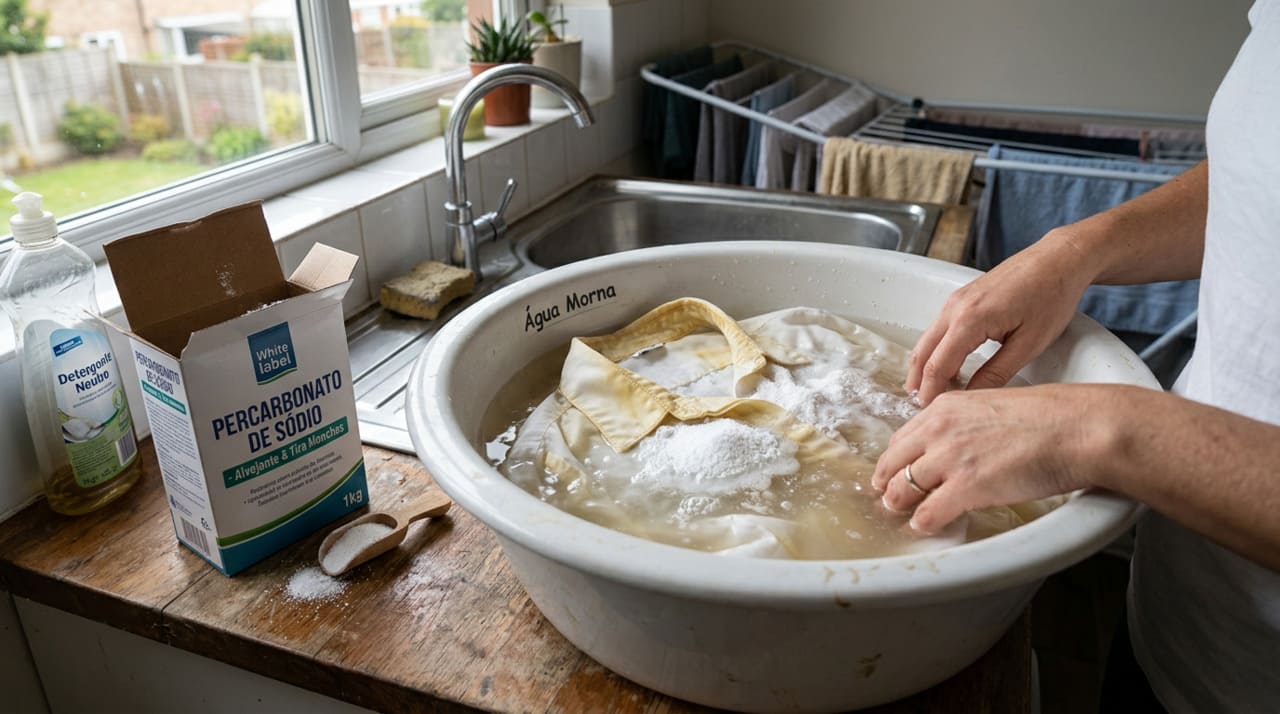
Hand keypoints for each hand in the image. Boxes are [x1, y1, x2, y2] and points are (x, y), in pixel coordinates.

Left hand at [871, 384, 1113, 533]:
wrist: (1076, 428)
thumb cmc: (1048, 418)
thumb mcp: (990, 406)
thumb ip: (965, 423)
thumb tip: (956, 447)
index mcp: (944, 407)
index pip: (901, 438)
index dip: (894, 460)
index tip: (893, 472)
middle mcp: (939, 430)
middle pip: (892, 463)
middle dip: (886, 484)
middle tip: (889, 499)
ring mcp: (950, 459)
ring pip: (902, 489)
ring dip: (900, 505)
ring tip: (905, 514)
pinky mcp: (966, 487)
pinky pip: (927, 513)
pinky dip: (924, 522)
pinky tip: (928, 525)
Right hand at [907, 231, 1096, 404]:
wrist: (1058, 260)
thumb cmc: (1051, 296)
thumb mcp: (1029, 344)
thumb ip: (997, 373)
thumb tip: (973, 397)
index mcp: (970, 319)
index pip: (938, 366)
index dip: (931, 393)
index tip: (930, 413)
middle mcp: (955, 307)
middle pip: (922, 353)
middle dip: (919, 383)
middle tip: (923, 408)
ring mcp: (955, 300)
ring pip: (926, 340)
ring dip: (925, 367)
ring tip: (932, 393)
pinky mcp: (961, 298)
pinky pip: (938, 329)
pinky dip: (935, 352)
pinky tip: (946, 367)